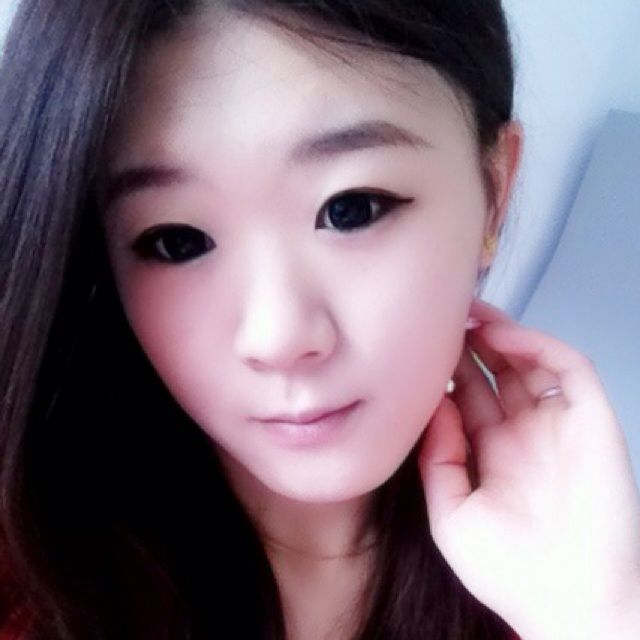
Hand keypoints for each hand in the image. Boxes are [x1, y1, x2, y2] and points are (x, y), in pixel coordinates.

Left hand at [418, 298, 639, 638]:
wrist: (570, 603)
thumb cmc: (509, 571)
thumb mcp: (452, 513)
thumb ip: (438, 458)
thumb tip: (430, 407)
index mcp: (492, 454)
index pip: (467, 397)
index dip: (446, 369)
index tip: (419, 344)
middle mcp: (524, 434)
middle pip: (496, 373)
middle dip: (470, 343)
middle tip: (443, 315)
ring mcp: (558, 426)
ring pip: (530, 362)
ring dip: (501, 334)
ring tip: (467, 314)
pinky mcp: (591, 422)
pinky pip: (568, 370)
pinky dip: (538, 346)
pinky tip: (502, 336)